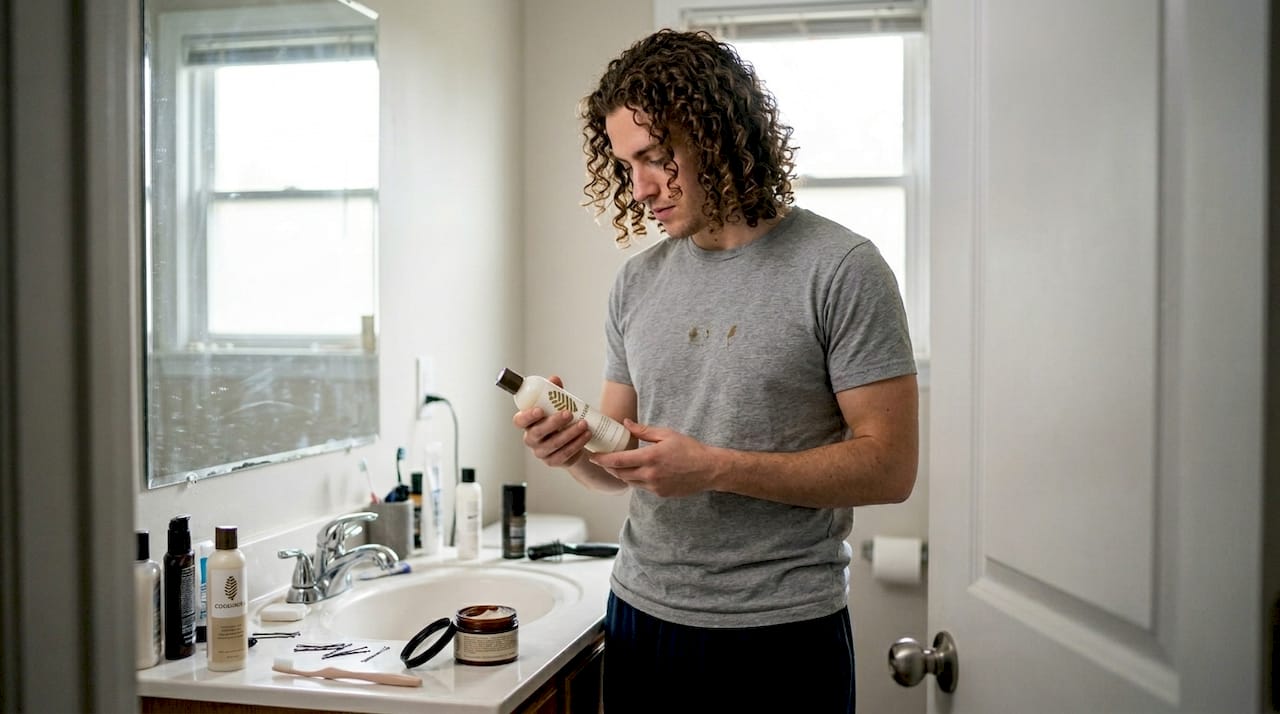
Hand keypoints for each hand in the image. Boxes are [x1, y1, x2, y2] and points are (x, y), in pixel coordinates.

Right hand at [511, 375, 591, 467]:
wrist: (570, 442)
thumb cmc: (559, 421)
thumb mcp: (556, 406)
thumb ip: (554, 393)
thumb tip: (554, 379)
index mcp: (527, 423)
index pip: (519, 421)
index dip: (527, 416)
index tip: (540, 410)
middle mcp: (531, 438)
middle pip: (537, 432)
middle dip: (553, 422)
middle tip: (568, 413)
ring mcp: (541, 452)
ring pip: (554, 444)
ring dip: (570, 433)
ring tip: (584, 424)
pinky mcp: (553, 461)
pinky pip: (564, 454)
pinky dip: (577, 444)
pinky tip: (586, 435)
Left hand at [588, 419, 718, 497]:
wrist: (708, 469)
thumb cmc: (689, 449)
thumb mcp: (666, 434)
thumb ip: (643, 430)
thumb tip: (625, 423)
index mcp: (650, 457)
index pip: (618, 460)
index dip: (602, 459)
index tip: (593, 456)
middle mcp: (650, 474)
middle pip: (620, 473)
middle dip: (608, 467)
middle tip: (602, 459)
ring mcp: (655, 486)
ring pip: (629, 482)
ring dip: (621, 474)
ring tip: (617, 465)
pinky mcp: (660, 493)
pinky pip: (641, 487)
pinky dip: (635, 479)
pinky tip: (636, 471)